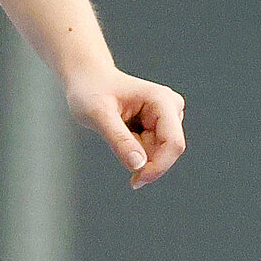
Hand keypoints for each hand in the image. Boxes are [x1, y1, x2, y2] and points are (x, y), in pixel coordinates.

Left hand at [66, 69, 186, 187]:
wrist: (87, 79)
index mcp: (162, 100)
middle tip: (114, 145)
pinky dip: (135, 151)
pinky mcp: (159, 125)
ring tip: (116, 130)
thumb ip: (118, 139)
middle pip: (168, 151)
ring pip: (159, 153)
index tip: (136, 181)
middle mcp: (170, 107)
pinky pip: (152, 151)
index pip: (173, 143)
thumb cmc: (90, 90)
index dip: (159, 166)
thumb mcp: (98, 114)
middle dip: (144, 160)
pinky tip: (122, 132)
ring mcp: (167, 116)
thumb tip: (139, 165)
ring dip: (137, 153)